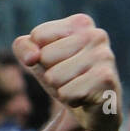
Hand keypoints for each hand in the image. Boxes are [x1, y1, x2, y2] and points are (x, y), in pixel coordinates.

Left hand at [13, 14, 119, 130]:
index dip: (39, 55)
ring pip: (54, 76)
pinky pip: (66, 93)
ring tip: (77, 86)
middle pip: (44, 56)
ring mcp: (104, 56)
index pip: (38, 36)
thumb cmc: (63, 75)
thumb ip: (23, 46)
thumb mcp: (36, 57)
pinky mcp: (106, 80)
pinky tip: (85, 97)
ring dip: (60, 88)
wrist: (91, 107)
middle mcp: (96, 35)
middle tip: (69, 77)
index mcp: (80, 23)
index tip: (58, 61)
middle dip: (50, 72)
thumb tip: (32, 58)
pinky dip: (70, 99)